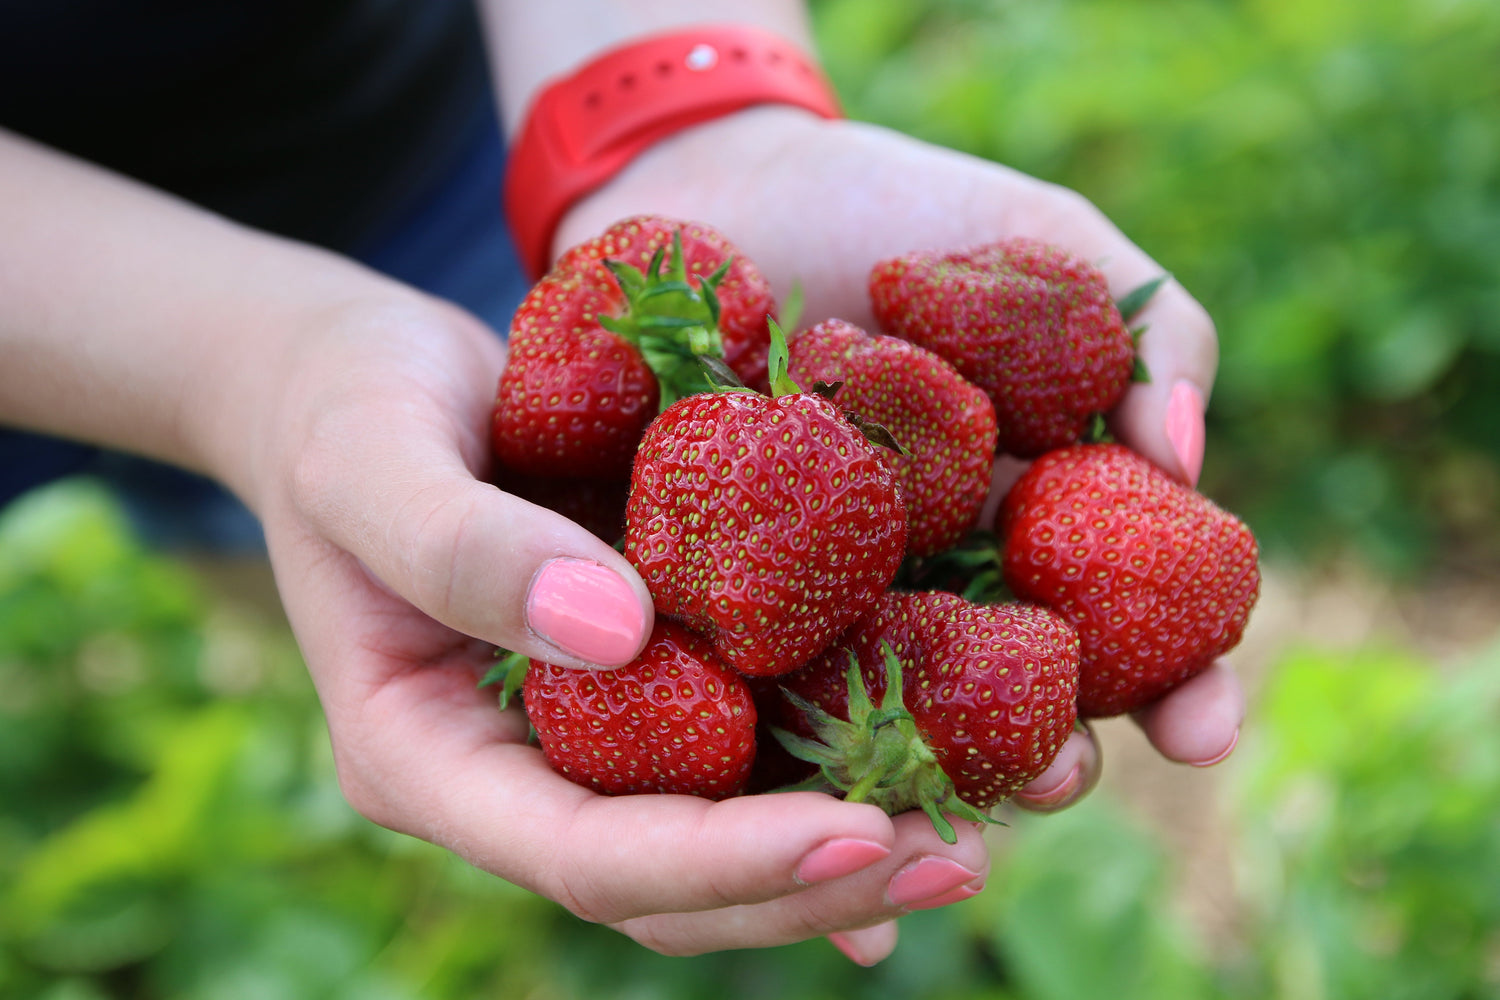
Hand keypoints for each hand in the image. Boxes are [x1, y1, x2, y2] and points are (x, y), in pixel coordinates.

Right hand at [248, 292, 986, 961]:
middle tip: (957, 854)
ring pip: (717, 834)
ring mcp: (581, 737)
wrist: (364, 377)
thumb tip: (621, 635)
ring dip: (845, 846)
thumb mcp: (374, 456)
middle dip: (812, 882)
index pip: (583, 857)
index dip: (721, 861)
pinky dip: (830, 771)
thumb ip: (463, 547)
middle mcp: (517, 776)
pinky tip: (934, 782)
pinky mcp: (642, 678)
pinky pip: (740, 749)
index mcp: (429, 760)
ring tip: (980, 826)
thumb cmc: (346, 406)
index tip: (856, 830)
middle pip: (669, 884)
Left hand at [558, 106, 1244, 791]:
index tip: (1202, 733)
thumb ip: (1148, 335)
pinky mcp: (716, 583)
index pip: (1127, 623)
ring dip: (915, 771)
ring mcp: (824, 590)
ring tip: (939, 808)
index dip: (1178, 683)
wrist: (724, 186)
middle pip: (1009, 695)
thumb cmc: (903, 209)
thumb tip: (1188, 456)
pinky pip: (747, 666)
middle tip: (1059, 780)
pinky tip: (780, 795)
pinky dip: (766, 734)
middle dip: (1045, 754)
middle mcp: (937, 575)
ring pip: (881, 708)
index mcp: (1031, 516)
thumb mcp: (1047, 244)